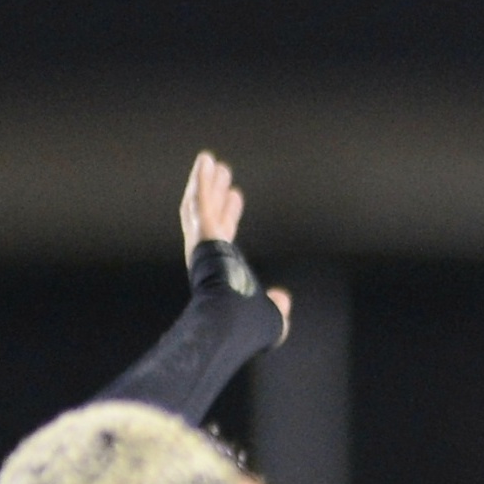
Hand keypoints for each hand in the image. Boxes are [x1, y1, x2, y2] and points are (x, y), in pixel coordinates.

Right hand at [179, 150, 292, 338]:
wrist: (231, 320)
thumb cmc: (247, 324)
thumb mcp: (269, 315)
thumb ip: (276, 306)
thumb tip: (283, 300)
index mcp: (222, 269)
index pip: (225, 235)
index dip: (230, 215)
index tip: (236, 196)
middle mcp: (208, 253)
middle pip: (210, 214)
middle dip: (215, 194)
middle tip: (223, 173)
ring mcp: (202, 240)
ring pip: (201, 204)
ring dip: (206, 183)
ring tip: (212, 162)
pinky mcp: (202, 229)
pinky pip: (200, 197)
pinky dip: (201, 179)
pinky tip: (206, 159)